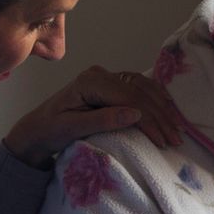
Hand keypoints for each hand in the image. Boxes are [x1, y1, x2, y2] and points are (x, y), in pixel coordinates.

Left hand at [3, 65, 183, 166]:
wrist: (36, 129)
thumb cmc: (51, 130)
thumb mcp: (73, 129)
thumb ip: (103, 120)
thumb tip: (136, 114)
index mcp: (90, 81)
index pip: (128, 98)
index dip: (149, 119)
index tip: (163, 140)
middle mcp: (100, 74)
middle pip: (139, 91)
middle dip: (160, 115)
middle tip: (175, 138)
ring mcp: (106, 77)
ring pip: (143, 86)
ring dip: (162, 106)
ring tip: (176, 127)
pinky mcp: (110, 85)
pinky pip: (139, 87)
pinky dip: (156, 98)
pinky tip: (167, 110)